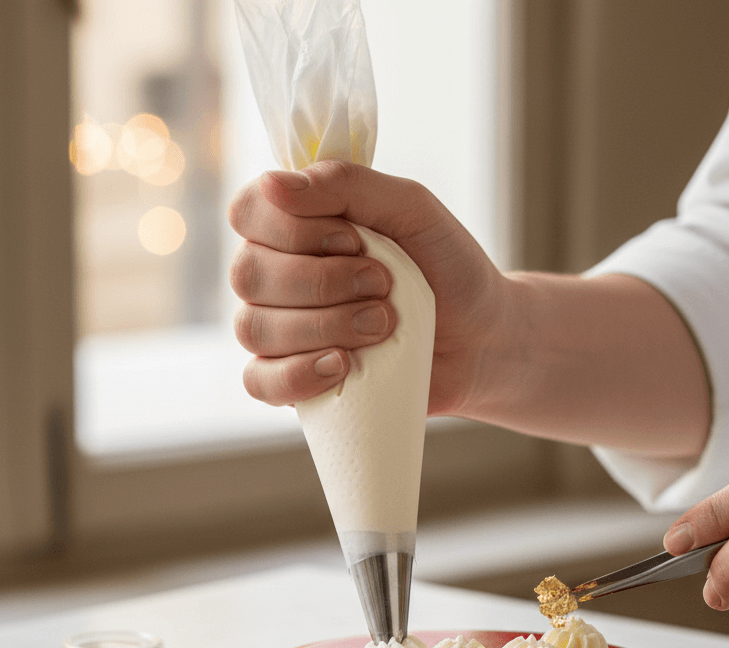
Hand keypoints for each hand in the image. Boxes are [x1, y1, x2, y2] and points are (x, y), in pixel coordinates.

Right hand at [228, 160, 502, 414]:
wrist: (481, 338)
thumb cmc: (445, 267)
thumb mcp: (410, 208)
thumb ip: (346, 185)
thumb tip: (273, 183)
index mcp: (293, 224)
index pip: (248, 213)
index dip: (294, 229)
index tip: (355, 239)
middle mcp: (273, 276)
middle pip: (247, 275)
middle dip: (322, 282)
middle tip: (383, 286)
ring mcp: (277, 332)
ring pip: (254, 329)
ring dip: (325, 326)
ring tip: (383, 326)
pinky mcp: (290, 383)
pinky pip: (260, 382)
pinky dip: (297, 375)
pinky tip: (342, 367)